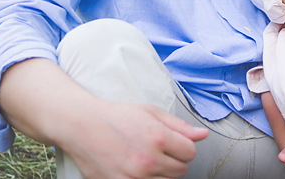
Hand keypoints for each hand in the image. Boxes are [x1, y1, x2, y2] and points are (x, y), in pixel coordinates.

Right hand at [60, 99, 208, 178]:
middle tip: (160, 151)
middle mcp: (148, 160)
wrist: (82, 126)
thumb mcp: (150, 112)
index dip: (185, 147)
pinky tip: (140, 171)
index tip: (174, 143)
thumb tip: (203, 135)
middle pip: (181, 170)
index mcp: (158, 137)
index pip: (190, 152)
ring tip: (149, 160)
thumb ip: (179, 126)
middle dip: (175, 160)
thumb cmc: (117, 116)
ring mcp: (135, 176)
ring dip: (163, 173)